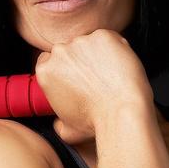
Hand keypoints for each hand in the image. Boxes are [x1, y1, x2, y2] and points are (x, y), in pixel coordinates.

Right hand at [34, 29, 153, 144]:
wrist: (122, 113)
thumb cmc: (96, 124)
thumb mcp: (67, 131)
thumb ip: (58, 122)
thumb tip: (58, 122)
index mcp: (46, 72)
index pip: (47, 61)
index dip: (61, 69)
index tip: (72, 77)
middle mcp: (61, 52)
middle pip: (68, 51)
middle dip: (78, 61)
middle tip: (94, 79)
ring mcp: (82, 41)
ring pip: (89, 44)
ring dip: (97, 55)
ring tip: (109, 77)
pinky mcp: (104, 36)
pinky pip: (108, 39)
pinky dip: (114, 50)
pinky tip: (118, 68)